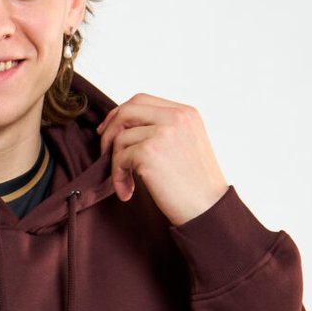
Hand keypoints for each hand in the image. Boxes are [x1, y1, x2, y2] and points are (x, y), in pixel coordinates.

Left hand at [96, 93, 229, 225]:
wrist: (208, 210)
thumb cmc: (196, 186)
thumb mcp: (187, 146)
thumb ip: (163, 131)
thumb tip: (126, 130)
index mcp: (185, 113)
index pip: (142, 100)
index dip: (120, 113)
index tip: (109, 131)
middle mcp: (175, 117)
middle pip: (127, 110)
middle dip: (110, 130)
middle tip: (103, 152)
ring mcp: (162, 132)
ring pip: (120, 137)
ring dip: (115, 162)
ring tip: (125, 183)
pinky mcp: (149, 152)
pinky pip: (119, 158)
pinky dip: (118, 177)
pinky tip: (127, 193)